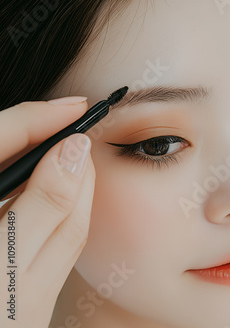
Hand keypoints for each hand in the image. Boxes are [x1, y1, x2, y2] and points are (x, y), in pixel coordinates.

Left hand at [0, 97, 95, 327]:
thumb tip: (75, 152)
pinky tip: (56, 197)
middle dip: (47, 135)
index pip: (3, 137)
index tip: (79, 106)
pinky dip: (41, 197)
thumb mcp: (16, 263)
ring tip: (78, 156)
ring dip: (48, 164)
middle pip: (9, 152)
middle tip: (81, 125)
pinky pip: (16, 205)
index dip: (41, 117)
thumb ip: (46, 204)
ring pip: (14, 177)